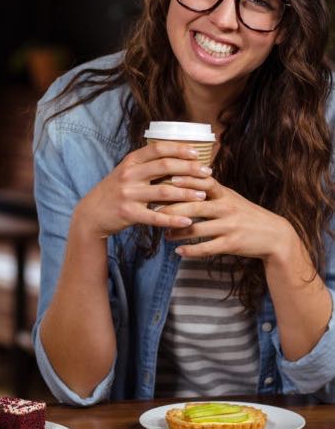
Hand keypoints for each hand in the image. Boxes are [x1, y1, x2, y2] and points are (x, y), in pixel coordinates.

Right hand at [72, 141, 212, 238]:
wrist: (91, 214)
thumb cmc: (114, 191)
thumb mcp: (125, 172)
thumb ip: (145, 165)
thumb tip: (175, 158)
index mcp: (130, 161)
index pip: (158, 148)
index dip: (179, 149)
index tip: (197, 153)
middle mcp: (129, 174)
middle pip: (165, 166)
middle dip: (190, 169)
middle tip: (208, 173)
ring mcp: (128, 194)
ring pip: (164, 191)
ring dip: (187, 193)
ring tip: (203, 196)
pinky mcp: (128, 213)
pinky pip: (155, 217)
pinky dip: (173, 219)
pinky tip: (187, 221)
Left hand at [161, 177, 296, 261]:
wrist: (274, 235)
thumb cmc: (244, 213)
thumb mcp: (229, 197)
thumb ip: (208, 189)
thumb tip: (177, 177)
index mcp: (224, 194)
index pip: (203, 183)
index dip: (185, 181)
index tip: (166, 180)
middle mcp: (227, 208)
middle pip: (194, 207)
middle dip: (172, 210)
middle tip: (154, 212)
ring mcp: (229, 226)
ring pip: (197, 229)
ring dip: (177, 232)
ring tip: (164, 235)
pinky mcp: (232, 244)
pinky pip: (207, 248)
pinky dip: (190, 250)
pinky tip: (178, 251)